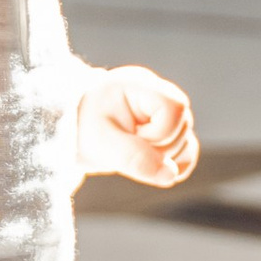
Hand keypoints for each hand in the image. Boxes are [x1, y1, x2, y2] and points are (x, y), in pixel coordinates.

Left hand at [77, 64, 197, 187]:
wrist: (73, 131)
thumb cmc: (84, 127)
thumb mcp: (101, 143)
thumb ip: (134, 157)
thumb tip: (171, 174)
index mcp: (141, 85)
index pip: (174, 107)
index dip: (159, 132)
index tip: (131, 136)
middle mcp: (158, 96)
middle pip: (183, 126)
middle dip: (157, 148)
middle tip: (125, 145)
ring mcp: (166, 116)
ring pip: (187, 142)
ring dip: (162, 159)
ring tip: (131, 152)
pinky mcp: (168, 134)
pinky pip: (187, 154)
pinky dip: (172, 168)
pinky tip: (153, 170)